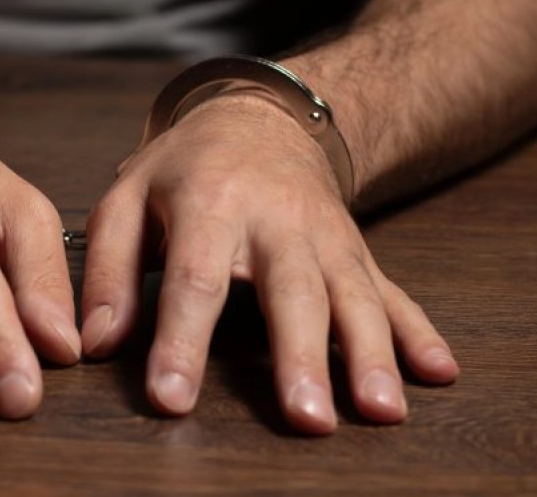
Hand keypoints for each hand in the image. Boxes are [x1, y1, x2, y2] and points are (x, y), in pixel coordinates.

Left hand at [80, 93, 458, 433]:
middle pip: (291, 291)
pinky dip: (418, 332)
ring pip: (352, 294)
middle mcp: (276, 220)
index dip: (182, 341)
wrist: (261, 117)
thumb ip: (108, 270)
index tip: (172, 399)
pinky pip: (391, 290)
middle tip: (307, 419)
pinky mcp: (356, 250)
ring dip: (371, 354)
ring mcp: (325, 235)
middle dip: (302, 357)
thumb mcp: (127, 199)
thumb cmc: (184, 168)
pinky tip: (439, 372)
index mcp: (209, 204)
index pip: (195, 279)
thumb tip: (96, 343)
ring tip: (383, 411)